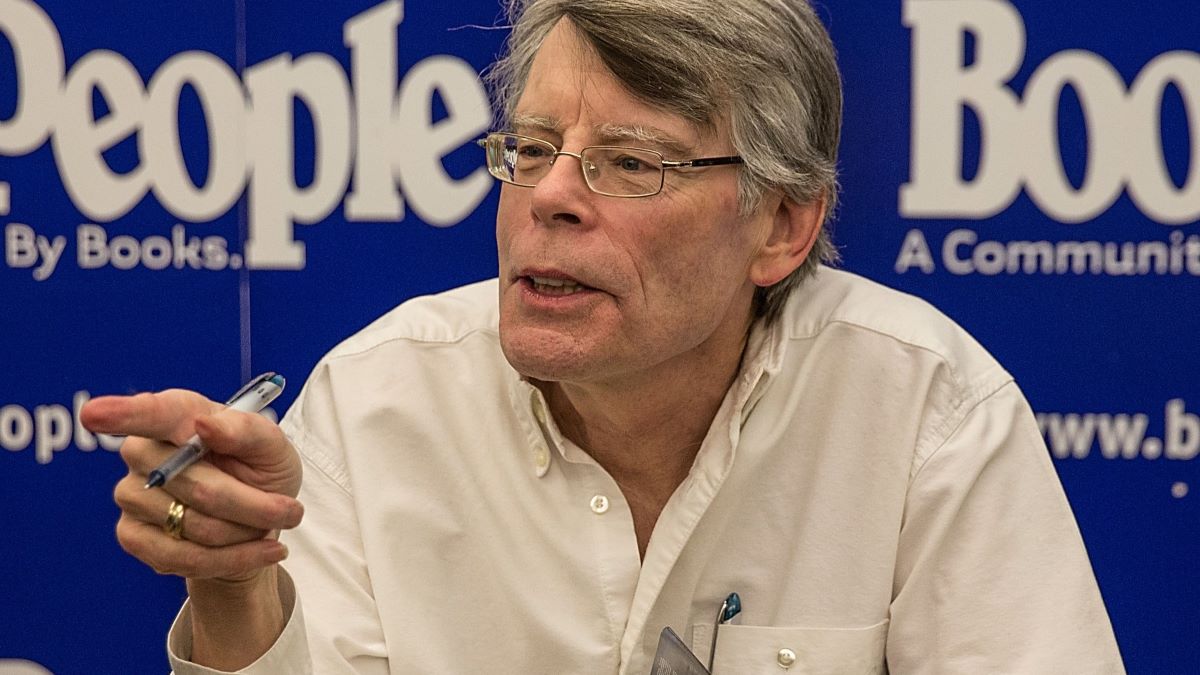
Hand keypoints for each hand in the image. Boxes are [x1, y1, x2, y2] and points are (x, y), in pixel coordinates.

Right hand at [82, 389, 303, 581]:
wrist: (257, 522)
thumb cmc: (261, 471)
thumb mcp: (273, 447)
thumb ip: (248, 430)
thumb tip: (206, 425)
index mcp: (179, 416)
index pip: (151, 413)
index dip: (123, 414)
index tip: (95, 414)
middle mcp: (145, 452)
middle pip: (197, 486)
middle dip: (254, 506)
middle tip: (290, 511)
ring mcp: (131, 494)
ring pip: (195, 526)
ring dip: (245, 534)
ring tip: (268, 527)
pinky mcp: (132, 535)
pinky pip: (182, 558)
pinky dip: (232, 559)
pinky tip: (259, 550)